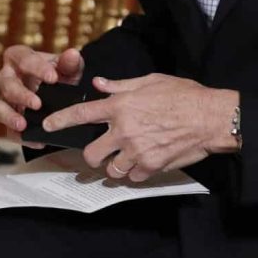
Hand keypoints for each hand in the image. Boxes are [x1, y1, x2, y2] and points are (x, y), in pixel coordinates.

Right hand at [0, 45, 84, 145]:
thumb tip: (72, 54)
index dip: (37, 68)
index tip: (53, 78)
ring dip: (10, 117)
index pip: (24, 59)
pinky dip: (20, 137)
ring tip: (23, 125)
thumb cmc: (61, 73)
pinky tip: (36, 142)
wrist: (61, 92)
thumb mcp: (69, 67)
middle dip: (20, 94)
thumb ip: (70, 62)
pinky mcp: (8, 119)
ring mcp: (5, 99)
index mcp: (20, 58)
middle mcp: (7, 77)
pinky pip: (8, 130)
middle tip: (37, 104)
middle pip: (5, 83)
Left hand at [42, 73, 239, 182]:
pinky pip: (133, 176)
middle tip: (103, 151)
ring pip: (111, 169)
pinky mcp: (150, 166)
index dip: (60, 120)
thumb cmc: (185, 96)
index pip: (81, 114)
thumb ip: (122, 85)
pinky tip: (146, 161)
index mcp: (122, 106)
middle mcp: (124, 130)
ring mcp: (136, 150)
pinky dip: (136, 172)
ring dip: (116, 165)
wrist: (211, 117)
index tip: (47, 125)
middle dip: (93, 155)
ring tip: (128, 158)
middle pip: (91, 153)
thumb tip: (100, 84)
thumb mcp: (153, 81)